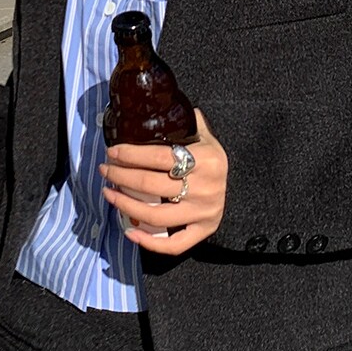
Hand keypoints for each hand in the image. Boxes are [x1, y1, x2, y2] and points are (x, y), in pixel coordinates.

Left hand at [101, 108, 226, 256]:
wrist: (246, 186)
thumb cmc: (214, 160)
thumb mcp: (207, 137)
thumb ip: (187, 124)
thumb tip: (158, 106)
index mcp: (205, 159)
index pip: (158, 157)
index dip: (130, 155)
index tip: (112, 152)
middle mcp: (205, 187)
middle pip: (150, 185)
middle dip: (121, 176)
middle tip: (105, 170)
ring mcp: (204, 212)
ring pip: (155, 215)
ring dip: (125, 205)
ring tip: (109, 193)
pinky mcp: (204, 230)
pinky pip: (173, 244)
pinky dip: (149, 242)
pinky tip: (129, 232)